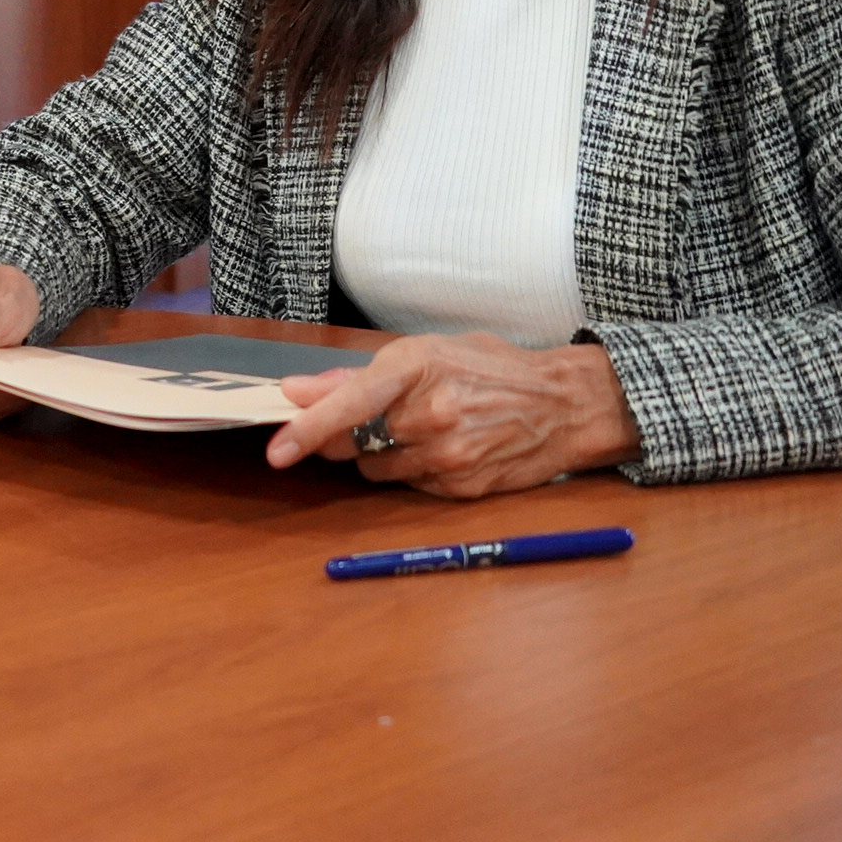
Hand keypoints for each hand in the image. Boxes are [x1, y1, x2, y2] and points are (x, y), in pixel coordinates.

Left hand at [266, 334, 640, 498]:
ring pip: (375, 468)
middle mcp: (431, 414)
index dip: (308, 427)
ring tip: (413, 429)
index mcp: (417, 366)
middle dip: (337, 437)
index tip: (277, 450)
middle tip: (346, 425)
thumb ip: (357, 376)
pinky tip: (439, 448)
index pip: (350, 403)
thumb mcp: (428, 353)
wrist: (565, 405)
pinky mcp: (460, 488)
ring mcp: (448, 455)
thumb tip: (295, 391)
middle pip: (353, 442)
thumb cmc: (492, 369)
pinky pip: (408, 485)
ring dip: (377, 454)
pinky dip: (409, 470)